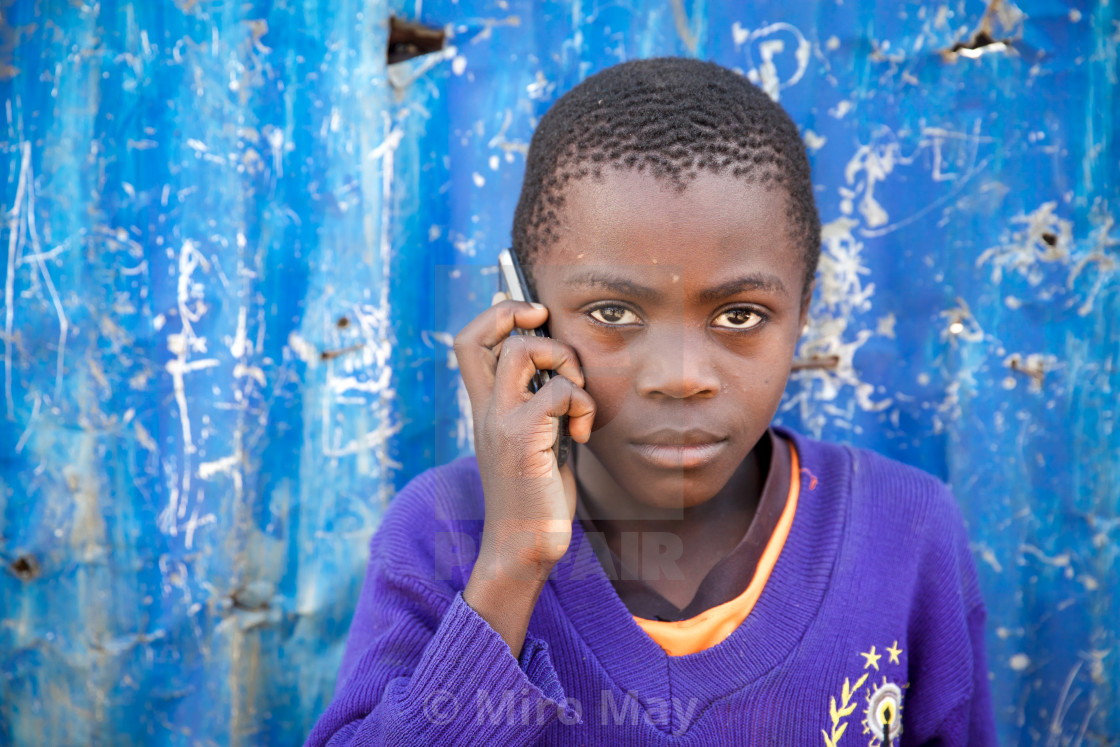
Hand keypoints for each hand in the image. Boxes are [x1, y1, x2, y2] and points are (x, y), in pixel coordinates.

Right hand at [453, 294, 595, 576]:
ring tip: (577, 396)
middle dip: (518, 315)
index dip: (495, 315)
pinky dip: (582, 405)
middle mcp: (485, 411)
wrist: (523, 547)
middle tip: (549, 335)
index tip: (531, 316)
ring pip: (523, 350)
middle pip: (477, 335)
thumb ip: (539, 406)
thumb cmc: (536, 497)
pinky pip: (560, 392)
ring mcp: (500, 423)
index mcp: (485, 409)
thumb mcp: (535, 441)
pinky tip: (583, 435)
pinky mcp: (523, 439)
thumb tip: (562, 371)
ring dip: (564, 360)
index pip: (467, 343)